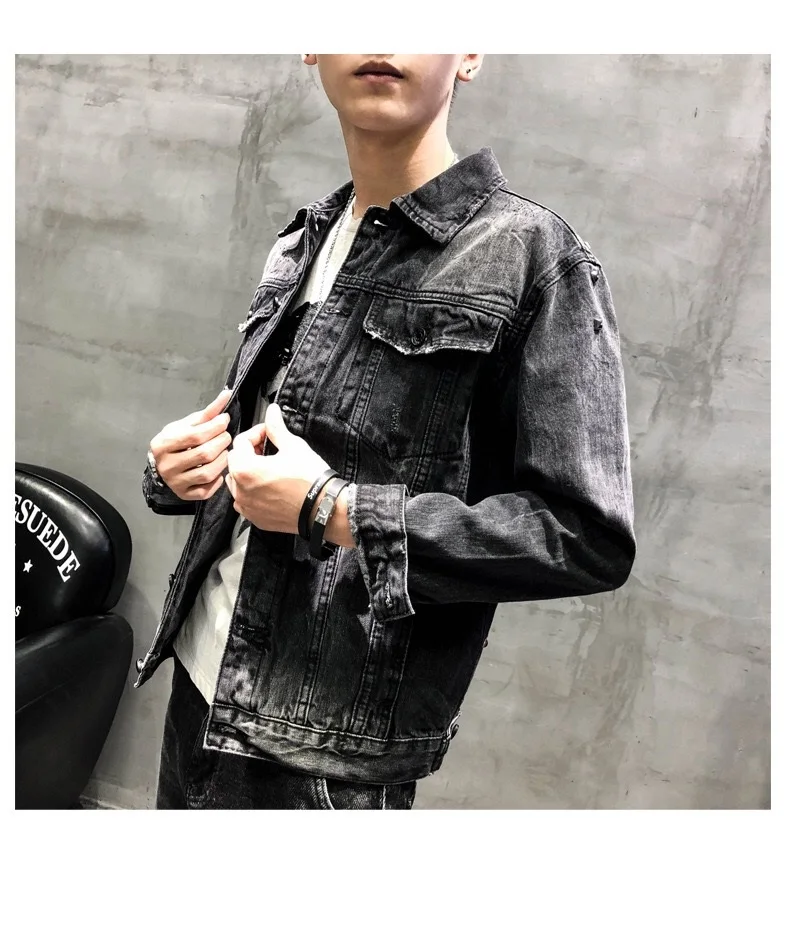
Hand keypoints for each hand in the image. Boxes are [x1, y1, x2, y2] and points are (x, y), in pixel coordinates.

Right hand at [149, 389, 232, 500]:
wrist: (162, 464)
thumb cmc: (177, 441)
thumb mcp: (186, 424)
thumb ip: (207, 412)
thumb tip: (226, 395)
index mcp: (163, 444)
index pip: (196, 435)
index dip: (215, 427)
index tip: (224, 421)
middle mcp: (167, 466)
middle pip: (204, 454)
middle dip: (222, 442)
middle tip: (226, 437)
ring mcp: (175, 482)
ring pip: (208, 473)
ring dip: (223, 460)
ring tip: (224, 451)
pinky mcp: (184, 495)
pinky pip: (207, 490)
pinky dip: (217, 480)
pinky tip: (218, 469)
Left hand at [225, 403, 330, 534]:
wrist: (324, 507)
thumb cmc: (310, 479)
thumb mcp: (293, 446)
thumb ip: (276, 428)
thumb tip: (272, 412)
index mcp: (245, 469)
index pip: (241, 442)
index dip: (256, 433)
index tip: (268, 433)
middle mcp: (240, 490)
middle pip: (235, 462)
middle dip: (250, 452)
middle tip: (268, 449)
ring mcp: (247, 507)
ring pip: (237, 482)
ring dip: (248, 472)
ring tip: (268, 468)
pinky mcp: (255, 519)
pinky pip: (245, 501)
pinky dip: (252, 492)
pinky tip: (269, 487)